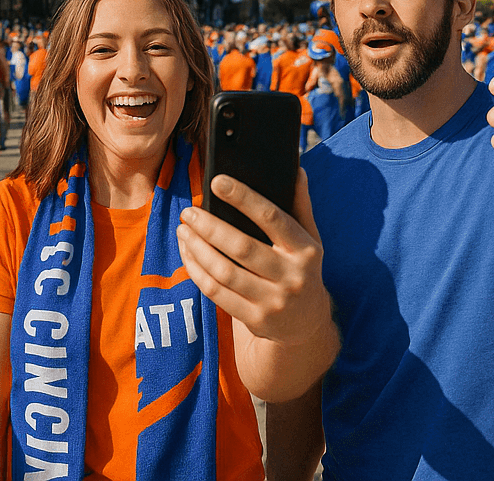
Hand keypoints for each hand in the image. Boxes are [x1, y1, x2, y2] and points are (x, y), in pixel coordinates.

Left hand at [177, 170, 331, 346]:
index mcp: (306, 250)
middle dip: (209, 226)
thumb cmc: (300, 268)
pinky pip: (216, 292)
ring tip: (183, 230)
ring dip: (197, 248)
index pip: (272, 218)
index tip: (216, 181)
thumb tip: (296, 170)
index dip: (243, 198)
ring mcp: (274, 301)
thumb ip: (300, 205)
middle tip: (188, 212)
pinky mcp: (255, 319)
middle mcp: (292, 276)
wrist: (307, 323)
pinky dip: (196, 270)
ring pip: (224, 272)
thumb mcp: (310, 239)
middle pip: (242, 247)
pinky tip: (188, 253)